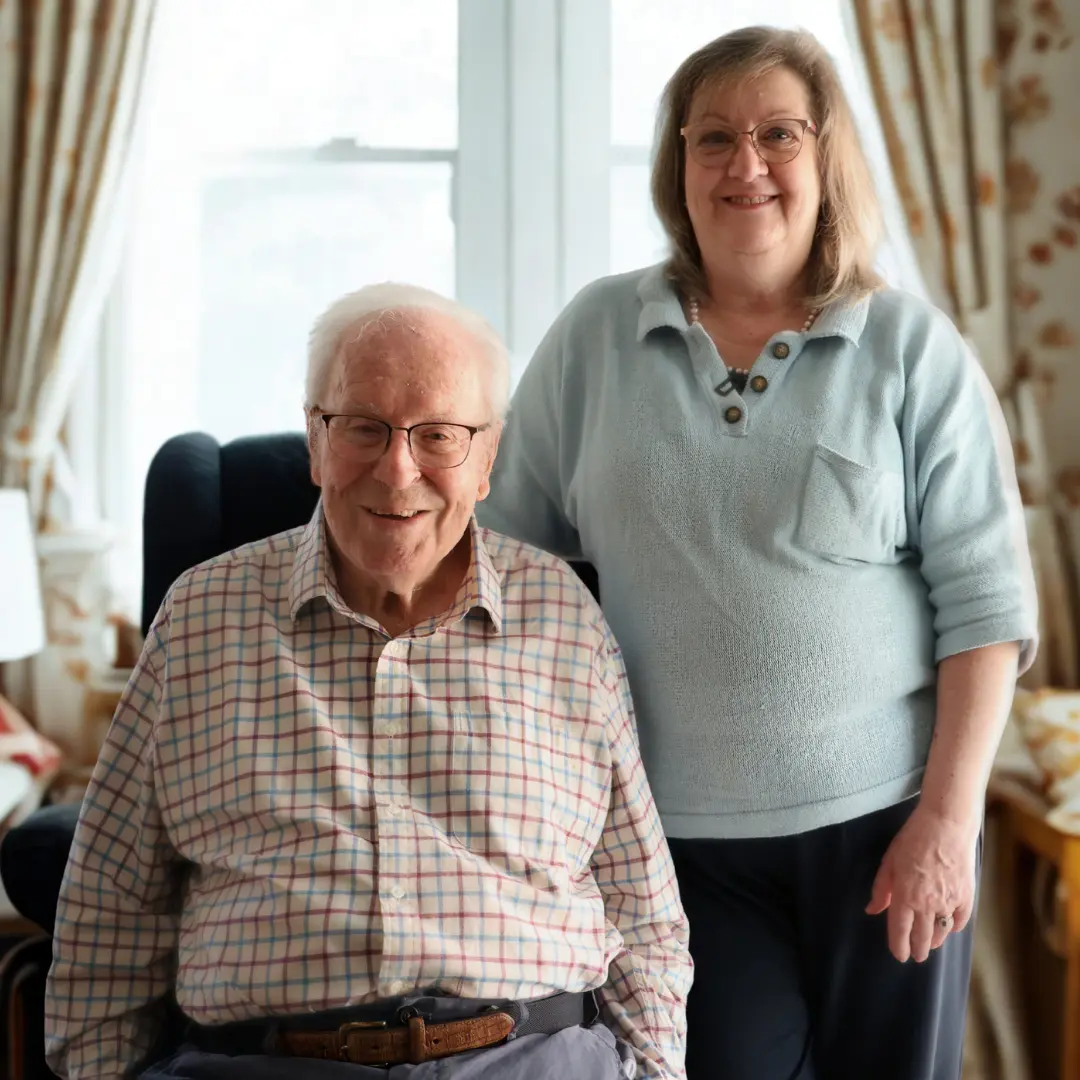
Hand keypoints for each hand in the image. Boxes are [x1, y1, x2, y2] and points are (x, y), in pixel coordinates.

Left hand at [865, 803, 978, 962]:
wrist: (946, 825)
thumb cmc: (913, 839)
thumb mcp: (889, 861)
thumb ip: (881, 889)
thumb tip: (872, 910)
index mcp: (905, 896)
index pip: (900, 930)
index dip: (899, 946)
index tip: (899, 955)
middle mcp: (928, 904)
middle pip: (923, 937)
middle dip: (918, 950)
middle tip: (916, 957)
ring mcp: (950, 902)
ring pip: (942, 932)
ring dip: (935, 941)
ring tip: (931, 945)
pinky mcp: (967, 896)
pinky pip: (960, 920)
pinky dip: (954, 927)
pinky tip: (949, 927)